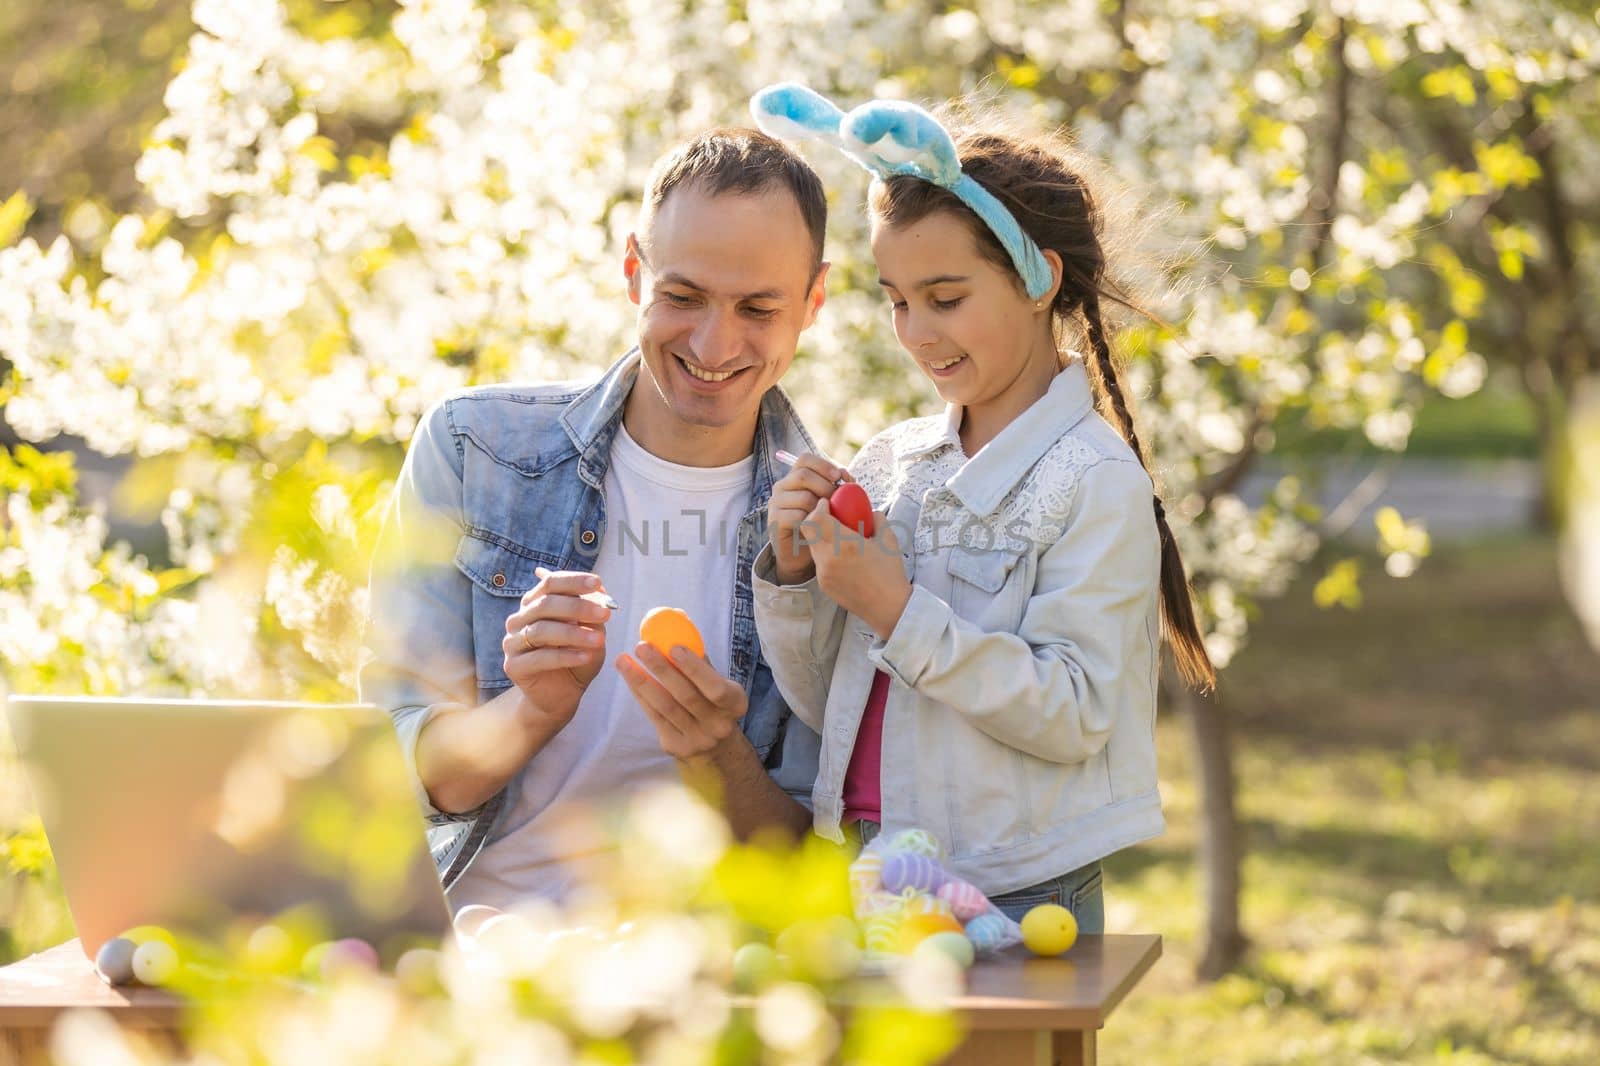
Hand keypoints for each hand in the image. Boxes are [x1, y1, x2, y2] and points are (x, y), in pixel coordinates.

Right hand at [500, 567, 611, 733]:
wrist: (563, 694)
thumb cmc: (577, 658)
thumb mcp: (591, 632)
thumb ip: (592, 611)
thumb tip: (600, 590)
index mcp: (534, 604)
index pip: (550, 583)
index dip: (574, 581)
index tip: (598, 583)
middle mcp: (519, 619)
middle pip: (545, 604)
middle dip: (578, 607)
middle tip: (606, 614)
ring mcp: (512, 642)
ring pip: (541, 631)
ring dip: (574, 634)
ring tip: (599, 641)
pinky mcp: (513, 666)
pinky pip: (540, 658)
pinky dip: (565, 656)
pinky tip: (585, 657)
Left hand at [616, 642, 747, 760]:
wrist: (714, 746)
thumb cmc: (711, 701)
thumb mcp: (716, 680)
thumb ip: (699, 655)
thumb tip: (678, 618)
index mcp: (735, 704)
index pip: (716, 688)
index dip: (695, 668)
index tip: (673, 646)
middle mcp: (719, 725)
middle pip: (686, 696)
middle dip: (661, 669)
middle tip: (642, 647)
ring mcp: (697, 739)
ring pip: (665, 707)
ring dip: (641, 681)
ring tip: (624, 660)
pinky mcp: (676, 746)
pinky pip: (654, 716)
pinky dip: (640, 694)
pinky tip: (629, 677)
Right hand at [768, 452, 848, 584]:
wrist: (802, 553)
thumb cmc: (819, 524)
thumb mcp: (830, 503)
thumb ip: (837, 488)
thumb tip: (847, 477)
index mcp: (794, 477)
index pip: (805, 459)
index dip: (823, 465)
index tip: (839, 476)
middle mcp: (782, 487)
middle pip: (803, 476)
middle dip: (826, 487)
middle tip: (839, 501)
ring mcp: (776, 504)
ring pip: (803, 497)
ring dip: (821, 507)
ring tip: (830, 518)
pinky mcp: (775, 521)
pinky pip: (797, 517)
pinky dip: (812, 522)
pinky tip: (819, 528)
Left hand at [808, 501, 912, 640]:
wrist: (888, 607)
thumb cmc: (890, 573)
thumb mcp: (888, 539)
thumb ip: (876, 519)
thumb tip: (869, 511)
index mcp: (845, 544)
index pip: (815, 518)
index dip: (819, 507)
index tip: (828, 504)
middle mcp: (829, 558)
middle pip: (808, 531)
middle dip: (817, 520)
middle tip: (830, 517)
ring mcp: (823, 573)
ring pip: (813, 547)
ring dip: (821, 538)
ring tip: (839, 539)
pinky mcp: (823, 584)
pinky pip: (819, 562)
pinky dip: (826, 554)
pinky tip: (842, 558)